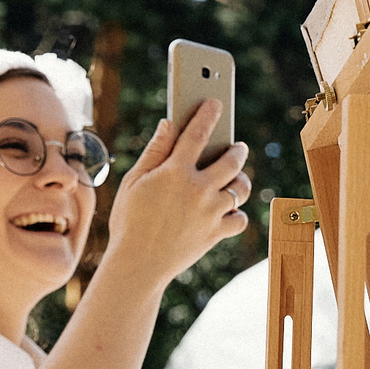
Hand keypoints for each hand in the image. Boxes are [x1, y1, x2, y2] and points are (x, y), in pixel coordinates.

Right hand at [104, 99, 250, 286]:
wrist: (137, 265)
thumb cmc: (129, 221)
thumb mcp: (134, 182)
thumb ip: (155, 151)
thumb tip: (169, 124)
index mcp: (175, 172)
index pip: (197, 133)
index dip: (208, 114)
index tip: (215, 103)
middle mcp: (198, 189)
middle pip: (231, 160)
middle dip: (237, 149)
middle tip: (237, 146)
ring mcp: (211, 212)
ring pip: (240, 188)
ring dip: (240, 179)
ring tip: (236, 177)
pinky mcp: (216, 233)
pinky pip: (239, 218)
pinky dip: (236, 213)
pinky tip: (229, 209)